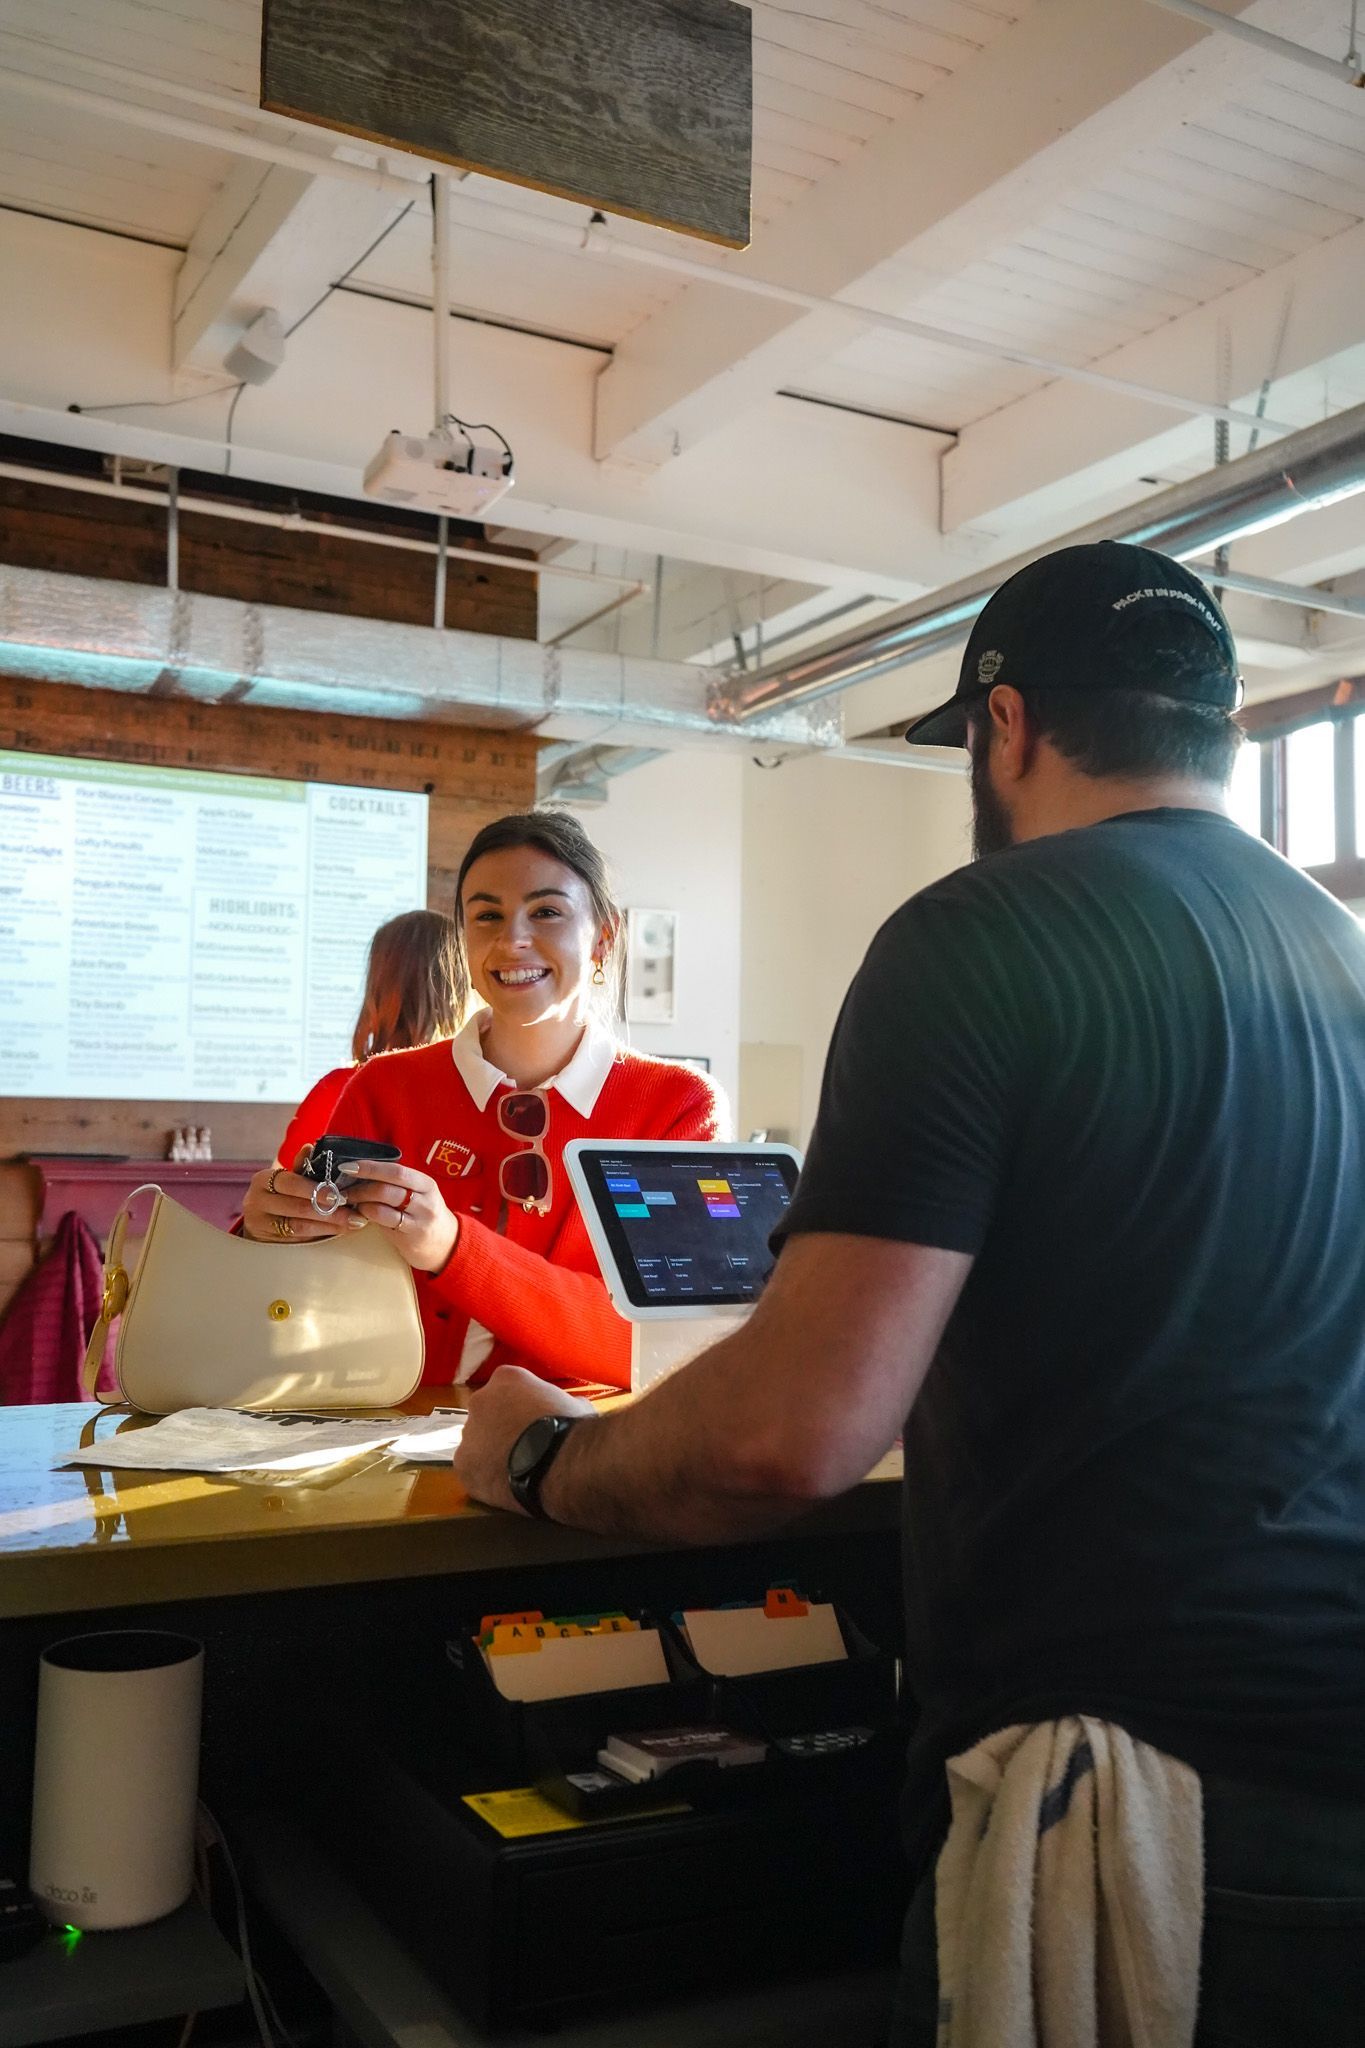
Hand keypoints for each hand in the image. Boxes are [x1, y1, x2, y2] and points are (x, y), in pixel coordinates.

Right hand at [240, 1148, 365, 1243]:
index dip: (316, 1189)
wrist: (260, 1224)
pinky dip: (321, 1234)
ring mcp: (258, 1222)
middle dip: (329, 1210)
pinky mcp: (266, 1240)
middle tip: (352, 1212)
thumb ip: (301, 1168)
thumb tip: (310, 1147)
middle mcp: (256, 1200)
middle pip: (297, 1206)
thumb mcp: (288, 1181)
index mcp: (263, 1179)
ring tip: (352, 1222)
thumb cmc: (280, 1197)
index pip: (291, 1183)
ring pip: (299, 1225)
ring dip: (329, 1224)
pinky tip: (339, 1230)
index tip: (338, 1194)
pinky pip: (298, 1238)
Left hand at [340, 1160, 458, 1273]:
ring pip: (382, 1207)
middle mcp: (425, 1201)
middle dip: (360, 1187)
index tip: (348, 1167)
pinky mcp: (410, 1237)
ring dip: (360, 1202)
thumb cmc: (424, 1213)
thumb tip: (361, 1171)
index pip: (395, 1171)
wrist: (445, 1244)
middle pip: (386, 1189)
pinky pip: (384, 1223)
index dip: (370, 1167)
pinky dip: (368, 1216)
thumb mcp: (419, 1194)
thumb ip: (396, 1183)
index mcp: (426, 1184)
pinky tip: (361, 1214)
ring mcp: (419, 1220)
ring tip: (349, 1201)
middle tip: (343, 1188)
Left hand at [453, 1367, 596, 1513]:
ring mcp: (468, 1432)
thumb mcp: (575, 1405)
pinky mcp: (463, 1464)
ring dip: (491, 1452)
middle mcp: (480, 1400)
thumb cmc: (569, 1429)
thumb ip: (564, 1402)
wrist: (558, 1462)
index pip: (508, 1387)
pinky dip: (485, 1476)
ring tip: (516, 1467)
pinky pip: (471, 1469)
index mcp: (507, 1378)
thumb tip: (574, 1407)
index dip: (521, 1405)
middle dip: (501, 1426)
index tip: (532, 1419)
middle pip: (487, 1413)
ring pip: (477, 1442)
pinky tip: (505, 1483)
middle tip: (522, 1444)